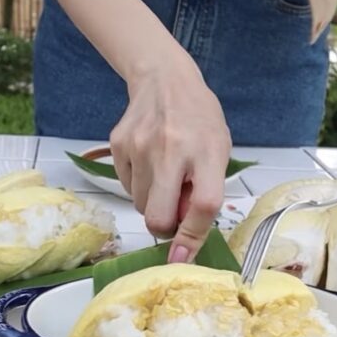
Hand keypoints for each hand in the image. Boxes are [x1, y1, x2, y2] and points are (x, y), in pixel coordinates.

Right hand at [110, 52, 231, 263]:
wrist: (163, 80)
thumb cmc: (198, 119)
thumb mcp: (217, 149)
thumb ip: (206, 188)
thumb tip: (184, 231)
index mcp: (206, 151)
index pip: (203, 205)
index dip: (193, 236)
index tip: (183, 255)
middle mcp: (171, 149)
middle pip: (158, 216)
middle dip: (164, 228)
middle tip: (173, 215)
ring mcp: (140, 146)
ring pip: (141, 205)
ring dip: (153, 202)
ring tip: (164, 176)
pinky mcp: (118, 145)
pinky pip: (127, 187)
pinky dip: (139, 185)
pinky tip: (149, 162)